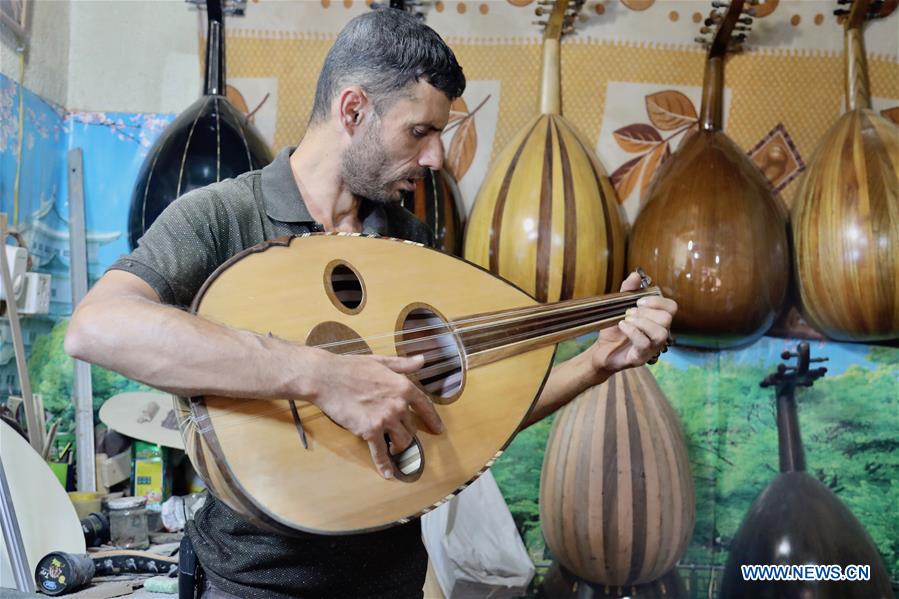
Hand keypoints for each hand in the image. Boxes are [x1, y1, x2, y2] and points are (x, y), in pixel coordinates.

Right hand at [310, 351, 443, 478]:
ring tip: (392, 449)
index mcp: (404, 387)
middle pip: (412, 427)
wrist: (327, 377)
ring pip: (402, 441)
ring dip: (398, 447)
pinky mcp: (369, 431)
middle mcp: (399, 405)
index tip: (438, 429)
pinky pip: (381, 453)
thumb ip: (404, 365)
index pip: (426, 407)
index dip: (433, 420)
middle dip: (407, 433)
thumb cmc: (352, 367)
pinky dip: (384, 465)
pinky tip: (387, 474)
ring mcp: (385, 419)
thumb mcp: (382, 361)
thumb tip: (422, 361)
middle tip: (399, 437)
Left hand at [586, 271, 676, 377]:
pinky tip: (622, 326)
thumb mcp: (619, 306)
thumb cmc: (614, 330)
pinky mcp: (641, 357)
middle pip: (667, 319)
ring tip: (626, 319)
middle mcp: (659, 334)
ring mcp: (652, 347)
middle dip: (646, 312)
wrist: (601, 350)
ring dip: (641, 322)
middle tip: (629, 312)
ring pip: (659, 333)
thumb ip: (628, 290)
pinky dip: (632, 331)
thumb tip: (635, 274)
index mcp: (658, 320)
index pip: (672, 307)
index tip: (639, 301)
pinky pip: (644, 343)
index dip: (657, 301)